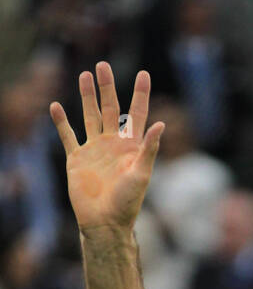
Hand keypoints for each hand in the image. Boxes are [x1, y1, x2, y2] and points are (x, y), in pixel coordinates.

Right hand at [49, 62, 163, 232]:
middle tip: (103, 65)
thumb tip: (161, 124)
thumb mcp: (142, 174)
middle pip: (110, 109)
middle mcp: (112, 144)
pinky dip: (61, 122)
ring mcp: (94, 150)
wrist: (105, 223)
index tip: (144, 74)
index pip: (137, 114)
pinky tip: (55, 106)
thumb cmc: (127, 203)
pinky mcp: (77, 159)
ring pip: (89, 116)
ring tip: (84, 75)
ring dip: (87, 96)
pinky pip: (67, 136)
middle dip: (107, 87)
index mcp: (131, 146)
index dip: (141, 94)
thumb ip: (150, 149)